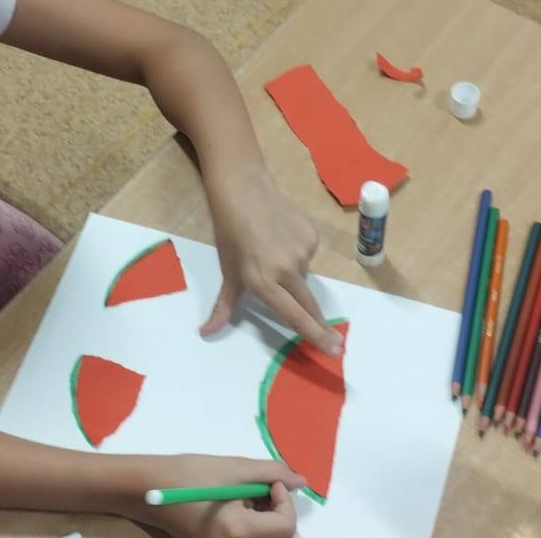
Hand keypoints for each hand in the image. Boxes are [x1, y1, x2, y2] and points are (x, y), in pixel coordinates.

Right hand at [124, 455, 304, 537]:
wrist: (147, 488)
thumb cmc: (188, 474)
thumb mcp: (234, 468)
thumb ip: (272, 473)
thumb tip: (300, 481)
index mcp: (238, 531)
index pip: (285, 526)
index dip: (285, 500)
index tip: (271, 481)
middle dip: (279, 512)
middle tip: (265, 488)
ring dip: (267, 518)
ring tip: (249, 494)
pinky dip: (252, 523)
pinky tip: (238, 504)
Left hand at [200, 171, 335, 353]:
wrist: (244, 189)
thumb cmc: (229, 234)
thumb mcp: (227, 271)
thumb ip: (224, 306)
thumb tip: (206, 332)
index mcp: (263, 282)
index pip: (295, 316)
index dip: (315, 335)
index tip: (334, 350)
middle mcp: (286, 270)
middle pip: (309, 304)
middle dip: (320, 323)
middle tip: (332, 340)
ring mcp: (302, 251)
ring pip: (304, 277)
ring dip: (293, 276)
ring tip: (273, 254)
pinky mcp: (312, 235)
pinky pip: (308, 255)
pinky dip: (297, 254)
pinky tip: (283, 238)